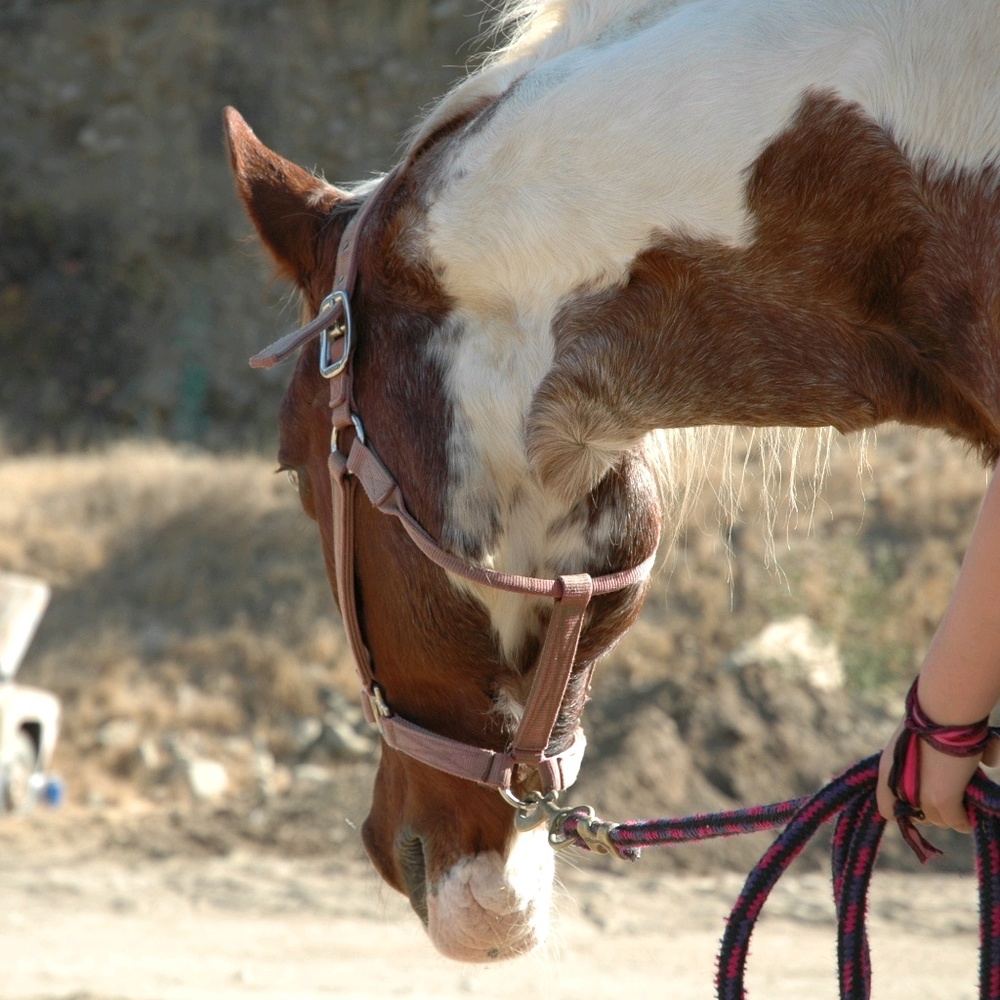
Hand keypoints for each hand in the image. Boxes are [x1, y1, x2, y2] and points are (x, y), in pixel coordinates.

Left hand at [877, 723, 999, 833]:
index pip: (887, 810)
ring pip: (940, 821)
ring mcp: (920, 797)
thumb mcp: (911, 742)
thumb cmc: (931, 718)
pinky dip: (966, 819)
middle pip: (920, 816)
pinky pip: (958, 822)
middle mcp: (899, 789)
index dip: (906, 808)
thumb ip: (919, 764)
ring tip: (961, 795)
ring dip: (951, 812)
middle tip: (948, 792)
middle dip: (933, 808)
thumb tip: (956, 770)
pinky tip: (971, 809)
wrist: (941, 712)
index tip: (921, 799)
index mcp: (887, 773)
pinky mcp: (942, 800)